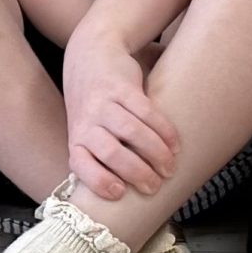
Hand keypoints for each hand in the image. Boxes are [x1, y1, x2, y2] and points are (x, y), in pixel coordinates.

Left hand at [64, 35, 178, 199]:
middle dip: (136, 172)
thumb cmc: (94, 106)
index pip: (81, 165)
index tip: (120, 193)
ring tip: (169, 166)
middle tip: (155, 186)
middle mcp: (87, 121)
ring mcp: (104, 102)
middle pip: (111, 152)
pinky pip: (146, 110)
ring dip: (155, 152)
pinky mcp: (122, 86)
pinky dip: (163, 129)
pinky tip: (174, 142)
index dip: (99, 181)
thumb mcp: (86, 130)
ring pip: (132, 131)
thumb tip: (128, 197)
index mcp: (76, 138)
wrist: (91, 55)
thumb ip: (100, 157)